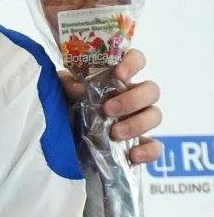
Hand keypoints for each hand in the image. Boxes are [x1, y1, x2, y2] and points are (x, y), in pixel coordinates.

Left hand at [57, 47, 162, 164]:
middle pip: (151, 90)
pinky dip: (148, 151)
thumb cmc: (66, 107)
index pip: (136, 60)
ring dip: (137, 124)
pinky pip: (154, 147)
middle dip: (132, 99)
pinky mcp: (138, 145)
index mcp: (116, 79)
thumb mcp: (61, 93)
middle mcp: (132, 97)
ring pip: (156, 115)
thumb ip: (67, 84)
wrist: (61, 140)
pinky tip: (132, 156)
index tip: (119, 73)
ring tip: (114, 134)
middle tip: (108, 110)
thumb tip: (78, 87)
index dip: (133, 63)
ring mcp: (138, 121)